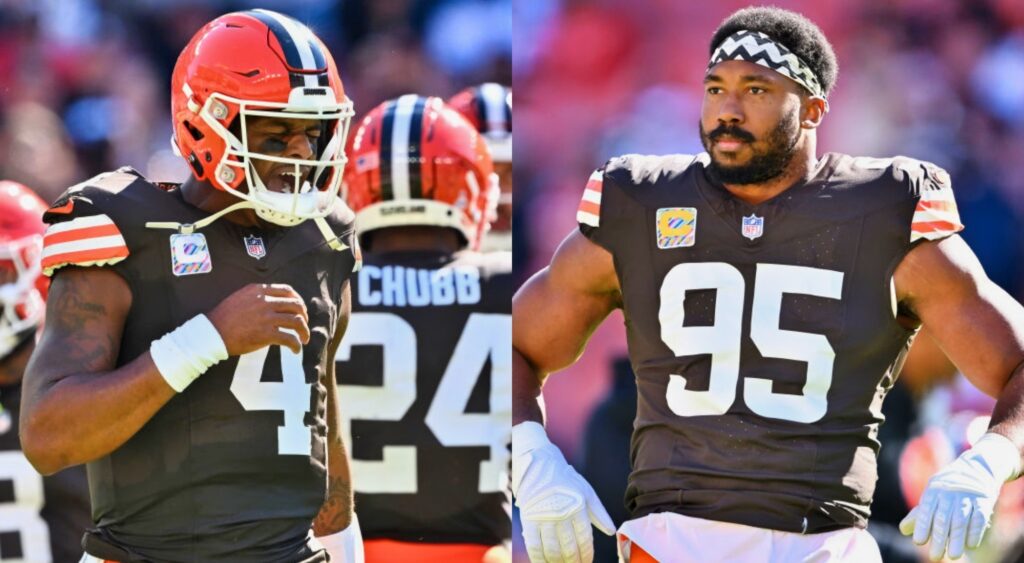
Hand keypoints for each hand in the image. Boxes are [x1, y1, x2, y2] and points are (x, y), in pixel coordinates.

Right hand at [207, 283, 309, 354]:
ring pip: (297, 321)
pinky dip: (296, 344)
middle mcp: (265, 301)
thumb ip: (257, 296)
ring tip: (303, 339)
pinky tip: (295, 349)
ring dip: (304, 331)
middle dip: (304, 316)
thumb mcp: (240, 297)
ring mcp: (266, 317)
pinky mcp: (266, 334)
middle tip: (303, 326)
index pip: (287, 290)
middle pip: (296, 305)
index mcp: (258, 290)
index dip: (297, 300)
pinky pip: (289, 338)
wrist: (211, 334)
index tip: (299, 309)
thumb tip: (274, 302)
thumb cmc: (224, 318)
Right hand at [512, 422, 614, 562]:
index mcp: (577, 506)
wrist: (538, 463)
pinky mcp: (528, 519)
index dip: (587, 555)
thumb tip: (611, 531)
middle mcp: (561, 513)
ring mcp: (543, 517)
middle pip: (568, 548)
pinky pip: (534, 546)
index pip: (585, 539)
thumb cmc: (565, 479)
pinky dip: (539, 559)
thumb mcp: (586, 491)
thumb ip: (599, 513)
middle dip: (573, 562)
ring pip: (552, 550)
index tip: (587, 562)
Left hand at [899, 433, 1019, 560]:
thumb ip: (919, 513)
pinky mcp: (984, 501)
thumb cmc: (948, 488)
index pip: (926, 510)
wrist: (977, 468)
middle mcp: (949, 494)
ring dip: (956, 539)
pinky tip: (970, 545)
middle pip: (943, 519)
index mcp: (933, 491)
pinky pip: (979, 518)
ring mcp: (967, 497)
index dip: (922, 526)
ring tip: (953, 556)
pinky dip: (975, 532)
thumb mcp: (932, 495)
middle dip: (939, 538)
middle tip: (935, 556)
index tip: (918, 542)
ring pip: (960, 520)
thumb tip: (903, 530)